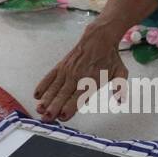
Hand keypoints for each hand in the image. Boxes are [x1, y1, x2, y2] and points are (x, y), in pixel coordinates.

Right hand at [33, 0, 157, 121]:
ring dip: (46, 99)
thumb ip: (120, 88)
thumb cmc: (109, 58)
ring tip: (39, 109)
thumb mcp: (120, 72)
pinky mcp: (61, 66)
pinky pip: (49, 77)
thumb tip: (120, 101)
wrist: (99, 38)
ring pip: (54, 88)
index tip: (62, 116)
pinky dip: (43, 85)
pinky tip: (37, 95)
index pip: (78, 97)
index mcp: (91, 81)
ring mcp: (67, 71)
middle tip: (46, 118)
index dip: (70, 107)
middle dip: (54, 107)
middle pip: (63, 95)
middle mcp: (77, 77)